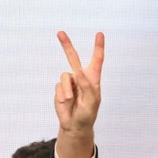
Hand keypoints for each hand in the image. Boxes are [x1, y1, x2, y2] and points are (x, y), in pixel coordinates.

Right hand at [55, 31, 103, 150]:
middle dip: (66, 45)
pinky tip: (65, 102)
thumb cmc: (87, 113)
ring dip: (66, 89)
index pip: (97, 60)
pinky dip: (61, 94)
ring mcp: (69, 83)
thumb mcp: (92, 101)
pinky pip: (58, 86)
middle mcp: (80, 78)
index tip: (99, 34)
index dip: (98, 47)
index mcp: (93, 79)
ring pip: (65, 76)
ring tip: (69, 100)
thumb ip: (87, 85)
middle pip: (73, 57)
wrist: (75, 125)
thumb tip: (78, 71)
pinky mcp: (60, 89)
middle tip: (60, 33)